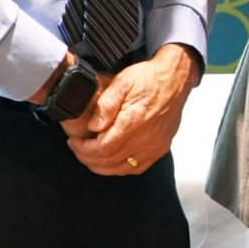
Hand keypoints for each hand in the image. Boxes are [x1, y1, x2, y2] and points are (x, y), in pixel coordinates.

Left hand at [70, 45, 199, 176]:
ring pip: (121, 168)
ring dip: (101, 166)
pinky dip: (119, 168)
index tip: (74, 142)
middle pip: (109, 161)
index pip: (102, 149)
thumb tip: (93, 126)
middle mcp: (145, 139)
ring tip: (89, 155)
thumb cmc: (149, 79)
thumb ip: (106, 104)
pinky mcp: (160, 149)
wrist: (174, 79)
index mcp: (134, 122)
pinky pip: (136, 168)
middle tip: (77, 148)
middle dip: (88, 158)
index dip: (83, 150)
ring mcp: (154, 147)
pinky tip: (110, 160)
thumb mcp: (123, 81)